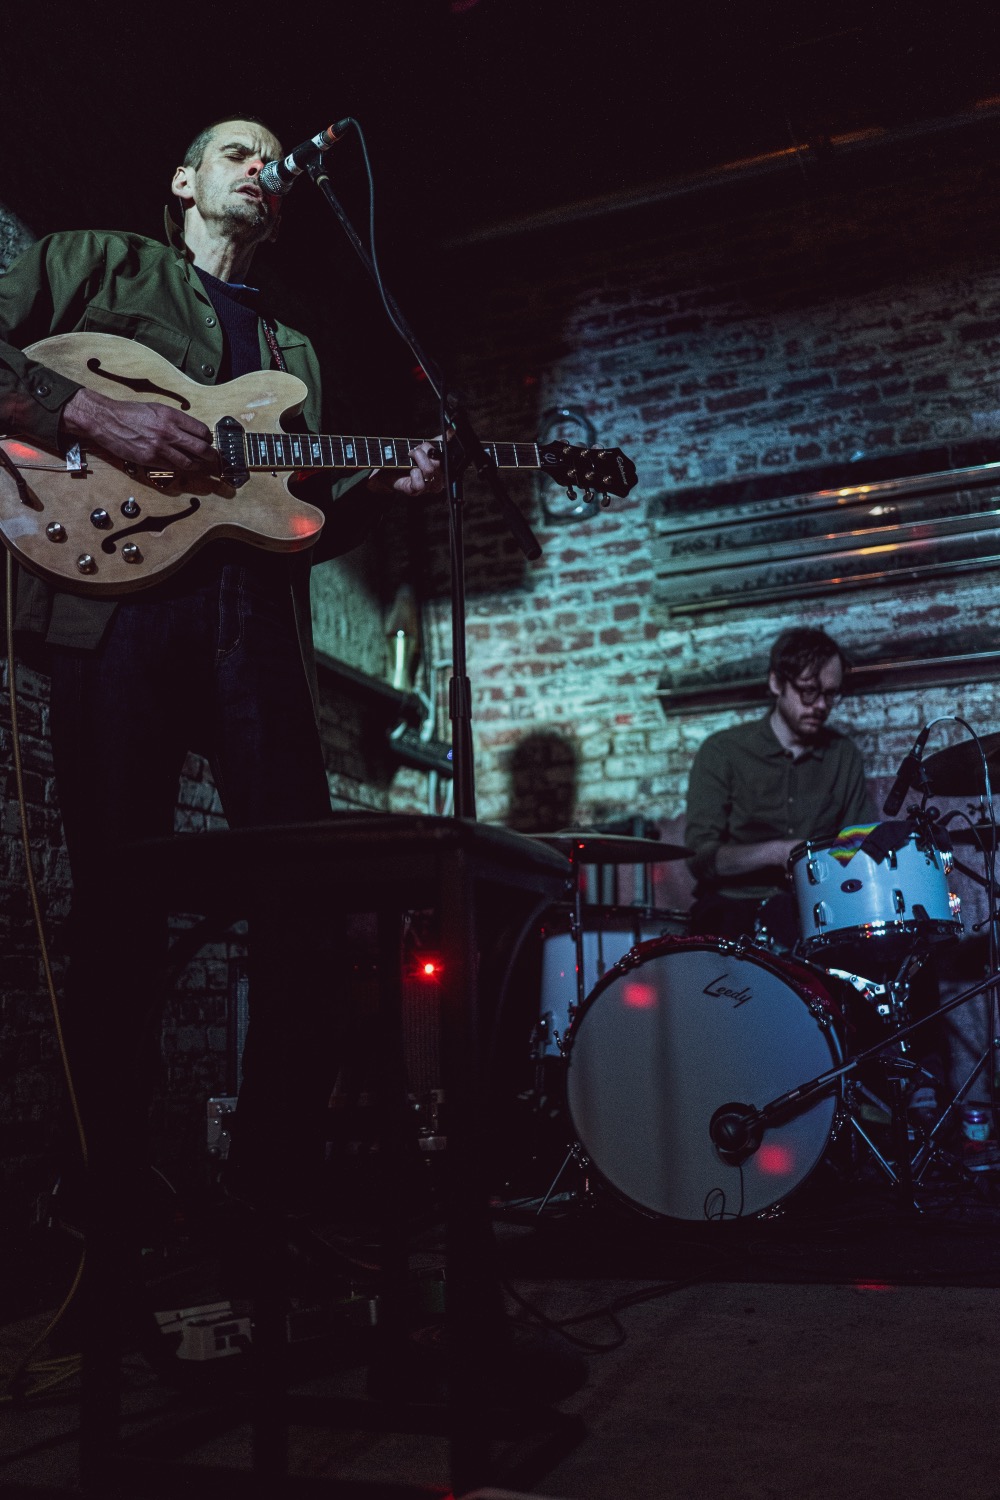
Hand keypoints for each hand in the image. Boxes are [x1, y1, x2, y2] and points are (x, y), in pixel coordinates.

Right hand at [62, 387, 217, 475]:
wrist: (107, 421)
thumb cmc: (130, 413)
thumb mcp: (156, 409)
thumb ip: (175, 420)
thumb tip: (192, 431)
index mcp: (171, 416)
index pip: (201, 430)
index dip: (208, 438)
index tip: (208, 441)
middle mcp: (168, 431)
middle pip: (200, 448)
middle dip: (210, 455)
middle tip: (212, 458)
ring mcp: (160, 447)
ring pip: (189, 462)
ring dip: (197, 465)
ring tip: (198, 465)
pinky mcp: (150, 459)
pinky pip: (173, 467)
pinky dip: (179, 468)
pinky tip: (180, 466)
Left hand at [367, 439, 443, 497]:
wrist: (387, 469)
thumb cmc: (407, 459)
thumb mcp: (423, 448)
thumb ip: (438, 441)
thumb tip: (451, 432)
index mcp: (443, 469)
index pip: (447, 458)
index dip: (438, 449)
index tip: (426, 445)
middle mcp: (438, 480)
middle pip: (438, 462)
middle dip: (424, 451)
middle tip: (414, 450)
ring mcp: (427, 487)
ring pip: (429, 470)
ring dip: (417, 459)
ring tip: (410, 457)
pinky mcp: (415, 492)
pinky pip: (419, 483)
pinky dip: (413, 474)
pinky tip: (409, 471)